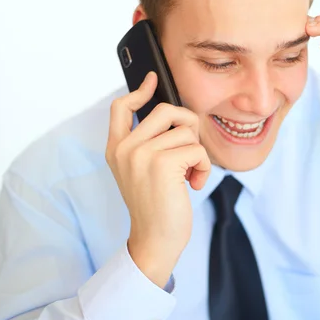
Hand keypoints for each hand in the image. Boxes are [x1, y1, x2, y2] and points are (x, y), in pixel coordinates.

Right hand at [105, 71, 210, 287]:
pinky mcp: (162, 163)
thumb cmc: (156, 206)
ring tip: (189, 175)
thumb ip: (148, 144)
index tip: (152, 79)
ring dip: (197, 154)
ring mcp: (141, 154)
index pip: (121, 108)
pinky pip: (197, 149)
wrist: (155, 239)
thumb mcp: (142, 172)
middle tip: (191, 150)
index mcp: (116, 149)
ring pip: (187, 131)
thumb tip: (175, 117)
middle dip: (189, 126)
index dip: (139, 91)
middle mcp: (125, 148)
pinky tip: (194, 183)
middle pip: (166, 111)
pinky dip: (203, 167)